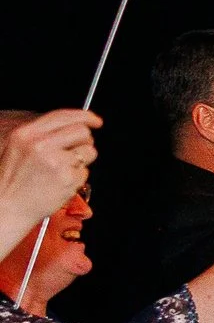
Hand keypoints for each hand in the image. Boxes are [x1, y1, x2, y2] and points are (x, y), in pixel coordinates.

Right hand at [0, 109, 100, 226]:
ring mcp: (55, 161)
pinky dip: (77, 178)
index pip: (63, 116)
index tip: (96, 121)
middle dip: (85, 141)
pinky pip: (85, 172)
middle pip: (82, 132)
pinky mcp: (67, 178)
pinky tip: (60, 183)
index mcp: (26, 134)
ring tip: (62, 171)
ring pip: (89, 151)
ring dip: (82, 161)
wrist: (8, 206)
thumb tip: (75, 126)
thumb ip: (43, 134)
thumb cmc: (14, 180)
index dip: (85, 116)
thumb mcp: (19, 147)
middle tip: (76, 152)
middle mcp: (40, 145)